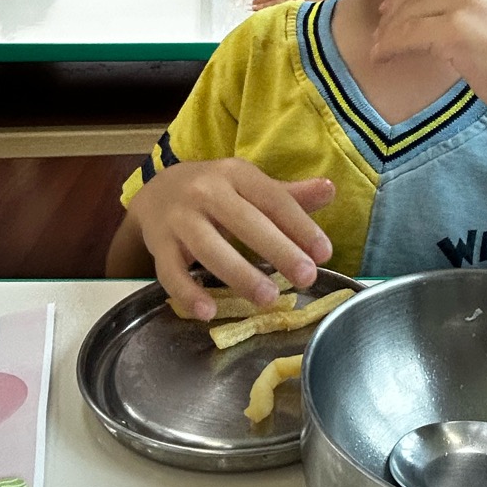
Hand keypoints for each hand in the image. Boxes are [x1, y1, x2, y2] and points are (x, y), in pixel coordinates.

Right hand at [127, 157, 334, 317]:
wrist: (157, 191)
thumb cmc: (216, 193)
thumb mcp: (250, 186)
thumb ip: (289, 196)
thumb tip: (330, 189)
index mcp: (235, 174)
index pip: (273, 199)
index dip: (300, 225)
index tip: (324, 253)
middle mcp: (205, 191)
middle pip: (244, 221)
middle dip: (278, 250)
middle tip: (306, 278)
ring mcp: (179, 218)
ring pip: (208, 248)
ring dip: (239, 274)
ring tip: (268, 298)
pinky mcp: (158, 244)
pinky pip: (170, 272)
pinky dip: (188, 293)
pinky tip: (209, 312)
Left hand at [249, 0, 345, 10]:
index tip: (255, 3)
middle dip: (262, 3)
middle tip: (252, 8)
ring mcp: (295, 2)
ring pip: (277, 6)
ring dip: (266, 10)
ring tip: (256, 15)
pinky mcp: (298, 11)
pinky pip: (285, 14)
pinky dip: (277, 16)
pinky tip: (270, 20)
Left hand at [371, 0, 486, 131]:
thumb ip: (470, 8)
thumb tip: (428, 16)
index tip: (389, 15)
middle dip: (391, 15)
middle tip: (377, 34)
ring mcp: (467, 4)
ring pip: (407, 14)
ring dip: (386, 34)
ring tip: (377, 50)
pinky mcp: (456, 31)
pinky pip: (408, 36)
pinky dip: (389, 47)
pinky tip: (382, 58)